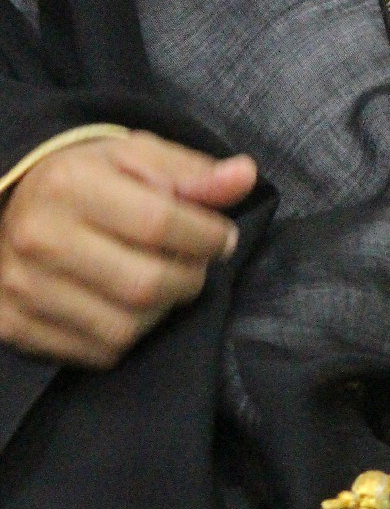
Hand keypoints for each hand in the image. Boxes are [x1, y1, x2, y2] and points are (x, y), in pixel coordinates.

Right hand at [0, 131, 256, 367]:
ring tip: (165, 281)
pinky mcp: (15, 326)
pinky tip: (131, 305)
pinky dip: (129, 335)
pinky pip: (97, 352)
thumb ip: (192, 171)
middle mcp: (40, 238)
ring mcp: (23, 288)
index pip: (158, 222)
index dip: (206, 235)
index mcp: (71, 184)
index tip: (223, 236)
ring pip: (124, 326)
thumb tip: (245, 176)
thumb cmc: (87, 178)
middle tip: (197, 263)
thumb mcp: (137, 157)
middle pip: (144, 283)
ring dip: (163, 310)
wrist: (12, 207)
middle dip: (190, 277)